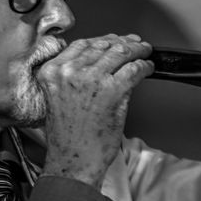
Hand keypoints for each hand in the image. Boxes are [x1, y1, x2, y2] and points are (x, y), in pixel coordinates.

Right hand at [38, 33, 154, 187]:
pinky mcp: (113, 91)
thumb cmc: (68, 137)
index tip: (114, 40)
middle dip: (123, 43)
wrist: (73, 161)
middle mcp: (69, 72)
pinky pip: (134, 70)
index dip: (103, 40)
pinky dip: (145, 66)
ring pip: (121, 53)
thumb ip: (74, 76)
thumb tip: (102, 61)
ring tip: (145, 52)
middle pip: (103, 45)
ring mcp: (91, 79)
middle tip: (136, 44)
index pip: (82, 44)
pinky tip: (148, 68)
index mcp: (52, 72)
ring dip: (137, 51)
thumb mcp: (60, 98)